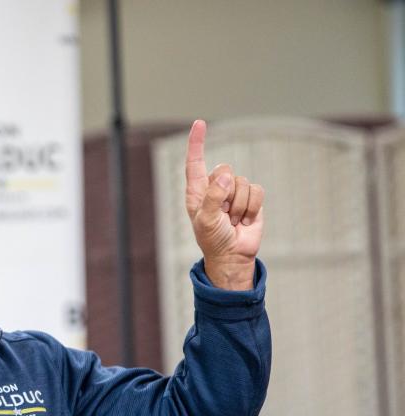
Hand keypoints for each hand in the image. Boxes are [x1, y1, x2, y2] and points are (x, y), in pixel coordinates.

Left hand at [184, 119, 264, 289]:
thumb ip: (213, 197)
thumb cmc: (212, 239)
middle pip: (225, 170)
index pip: (195, 162)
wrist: (232, 255)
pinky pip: (257, 191)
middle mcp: (215, 187)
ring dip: (239, 206)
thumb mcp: (205, 220)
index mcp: (197, 191)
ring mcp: (234, 192)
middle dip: (226, 193)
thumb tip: (226, 176)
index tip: (199, 123)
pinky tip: (244, 221)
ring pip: (242, 183)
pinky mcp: (252, 198)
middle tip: (223, 214)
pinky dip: (252, 208)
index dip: (197, 142)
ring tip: (232, 221)